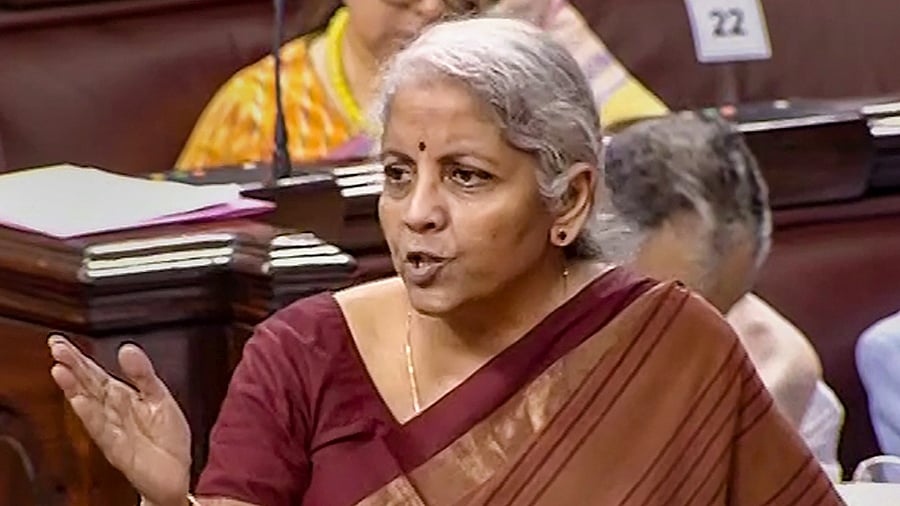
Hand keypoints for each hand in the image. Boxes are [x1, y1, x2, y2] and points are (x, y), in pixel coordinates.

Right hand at [49, 334, 191, 505]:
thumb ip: (143, 374)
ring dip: (74, 389)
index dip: (79, 358)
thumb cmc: (166, 437)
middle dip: (72, 367)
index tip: (60, 342)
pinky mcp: (118, 449)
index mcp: (122, 397)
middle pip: (88, 386)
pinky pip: (102, 430)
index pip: (95, 374)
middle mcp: (112, 412)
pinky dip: (91, 416)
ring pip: (90, 406)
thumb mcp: (160, 397)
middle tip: (56, 348)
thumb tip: (127, 348)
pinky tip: (80, 402)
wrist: (176, 472)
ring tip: (61, 371)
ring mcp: (112, 430)